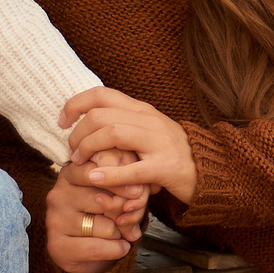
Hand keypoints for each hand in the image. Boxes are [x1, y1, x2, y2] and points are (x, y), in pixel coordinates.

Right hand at [44, 155, 144, 272]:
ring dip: (121, 233)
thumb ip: (127, 186)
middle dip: (127, 212)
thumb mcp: (119, 193)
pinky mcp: (57, 245)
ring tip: (120, 233)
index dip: (124, 182)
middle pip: (106, 199)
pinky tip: (121, 248)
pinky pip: (96, 247)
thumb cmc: (106, 215)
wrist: (89, 253)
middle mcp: (58, 193)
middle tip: (132, 219)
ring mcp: (55, 219)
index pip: (101, 171)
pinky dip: (116, 250)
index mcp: (71, 173)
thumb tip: (137, 191)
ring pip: (106, 226)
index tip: (139, 191)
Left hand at [60, 85, 197, 206]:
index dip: (74, 105)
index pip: (101, 94)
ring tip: (79, 164)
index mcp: (142, 109)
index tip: (62, 122)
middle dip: (77, 134)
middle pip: (100, 115)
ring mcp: (158, 143)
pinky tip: (94, 178)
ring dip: (88, 149)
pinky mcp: (165, 167)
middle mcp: (149, 121)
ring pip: (112, 134)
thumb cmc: (172, 153)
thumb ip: (123, 123)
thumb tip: (86, 121)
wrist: (211, 169)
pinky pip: (131, 168)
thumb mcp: (148, 130)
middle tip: (72, 152)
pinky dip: (108, 174)